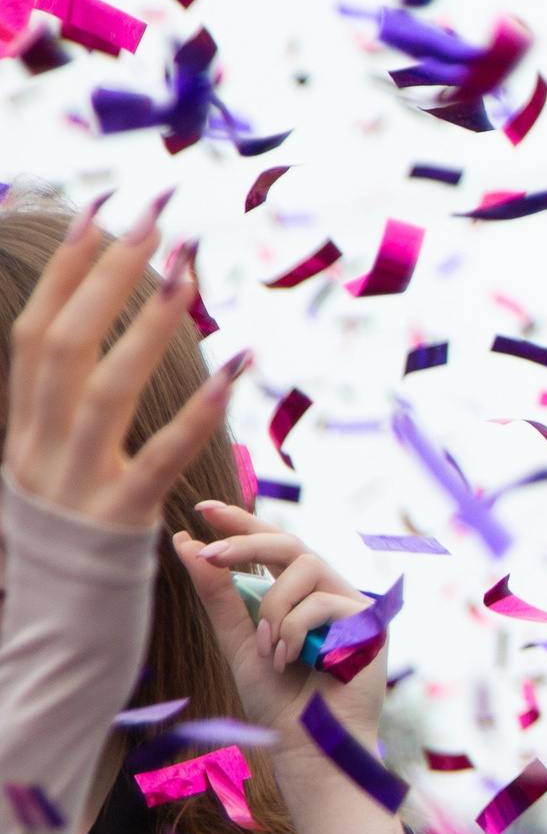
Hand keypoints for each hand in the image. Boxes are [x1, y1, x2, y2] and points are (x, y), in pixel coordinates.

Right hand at [4, 193, 239, 528]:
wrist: (59, 624)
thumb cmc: (72, 537)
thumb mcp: (51, 463)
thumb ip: (64, 406)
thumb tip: (87, 333)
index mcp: (22, 427)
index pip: (36, 331)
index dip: (65, 270)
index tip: (100, 209)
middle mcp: (38, 445)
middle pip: (64, 343)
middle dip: (107, 273)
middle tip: (154, 214)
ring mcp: (76, 482)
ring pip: (105, 389)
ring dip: (146, 326)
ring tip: (187, 273)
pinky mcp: (119, 518)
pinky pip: (159, 457)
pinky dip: (197, 412)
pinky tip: (236, 371)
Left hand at [173, 503, 382, 745]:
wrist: (307, 745)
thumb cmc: (278, 701)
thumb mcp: (238, 639)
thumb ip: (217, 594)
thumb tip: (186, 541)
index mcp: (303, 596)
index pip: (274, 547)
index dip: (242, 523)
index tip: (203, 509)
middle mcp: (332, 595)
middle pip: (291, 544)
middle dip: (246, 544)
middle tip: (209, 554)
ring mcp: (354, 608)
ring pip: (305, 570)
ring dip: (272, 607)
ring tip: (267, 650)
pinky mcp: (371, 624)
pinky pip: (321, 604)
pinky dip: (293, 630)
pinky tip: (289, 660)